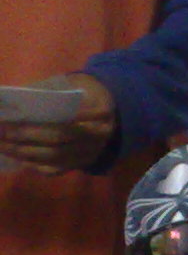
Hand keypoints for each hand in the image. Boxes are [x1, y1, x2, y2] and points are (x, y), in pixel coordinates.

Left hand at [0, 74, 114, 173]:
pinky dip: (35, 165)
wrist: (110, 113)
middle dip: (25, 135)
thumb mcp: (72, 85)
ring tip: (2, 145)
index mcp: (101, 112)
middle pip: (58, 139)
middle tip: (1, 130)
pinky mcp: (81, 164)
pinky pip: (55, 169)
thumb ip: (49, 91)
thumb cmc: (84, 94)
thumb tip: (14, 100)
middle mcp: (99, 137)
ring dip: (24, 152)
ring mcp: (91, 153)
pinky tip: (17, 157)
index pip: (69, 116)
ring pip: (54, 157)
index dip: (42, 119)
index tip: (11, 117)